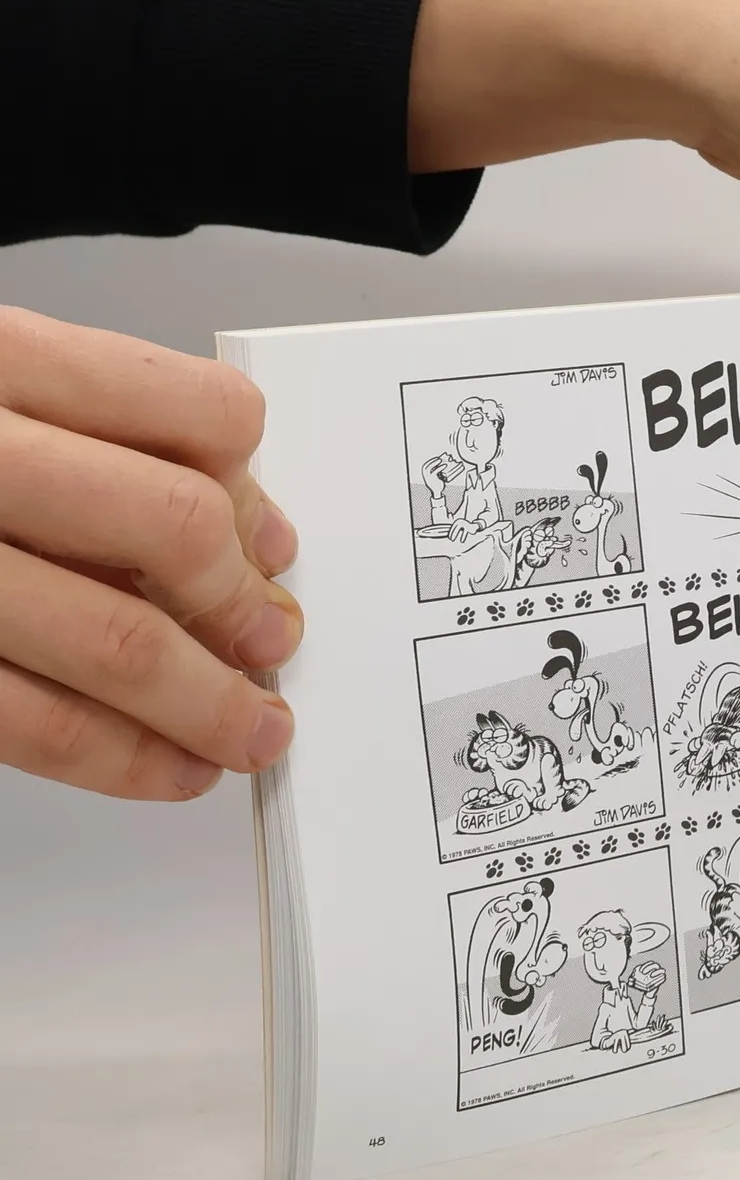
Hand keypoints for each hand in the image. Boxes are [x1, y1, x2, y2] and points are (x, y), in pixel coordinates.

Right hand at [0, 307, 299, 799]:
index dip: (256, 490)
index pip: (198, 412)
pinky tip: (168, 767)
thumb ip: (102, 431)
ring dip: (206, 702)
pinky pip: (25, 721)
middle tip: (273, 644)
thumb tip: (250, 526)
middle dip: (242, 604)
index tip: (272, 543)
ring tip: (250, 731)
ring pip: (109, 639)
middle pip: (169, 526)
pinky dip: (119, 756)